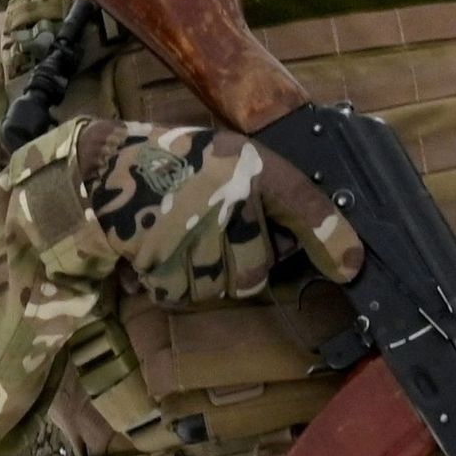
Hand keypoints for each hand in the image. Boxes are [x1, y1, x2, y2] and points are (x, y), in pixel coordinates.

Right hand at [68, 119, 366, 304]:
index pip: (303, 202)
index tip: (351, 268)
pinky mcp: (156, 256)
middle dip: (241, 266)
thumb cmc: (174, 164)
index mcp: (247, 165)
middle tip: (215, 240)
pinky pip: (177, 295)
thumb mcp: (231, 161)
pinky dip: (166, 284)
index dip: (332, 239)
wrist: (103, 166)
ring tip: (180, 241)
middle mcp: (225, 195)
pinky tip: (157, 254)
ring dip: (202, 277)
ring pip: (217, 289)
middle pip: (256, 272)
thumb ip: (276, 197)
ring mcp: (190, 229)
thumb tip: (333, 252)